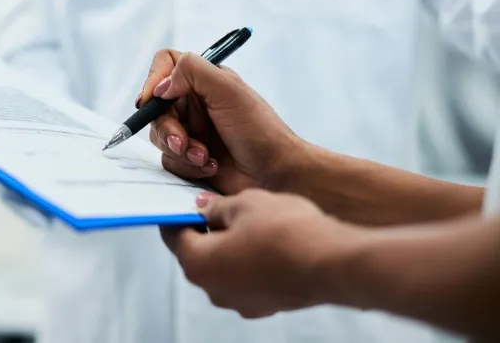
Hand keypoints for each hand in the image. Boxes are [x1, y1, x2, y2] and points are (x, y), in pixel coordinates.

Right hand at [139, 50, 305, 194]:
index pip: (166, 65)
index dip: (154, 80)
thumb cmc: (260, 130)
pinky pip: (170, 159)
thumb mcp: (228, 90)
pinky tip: (211, 166)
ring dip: (181, 149)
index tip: (152, 100)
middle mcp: (195, 103)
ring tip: (205, 156)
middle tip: (183, 141)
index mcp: (205, 80)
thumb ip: (192, 72)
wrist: (276, 174)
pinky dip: (189, 165)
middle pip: (156, 107)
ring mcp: (192, 130)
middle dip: (168, 127)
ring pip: (160, 136)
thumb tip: (160, 87)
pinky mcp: (190, 157)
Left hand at [161, 190, 354, 317]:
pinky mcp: (265, 305)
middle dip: (206, 230)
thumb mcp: (245, 203)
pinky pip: (246, 278)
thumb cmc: (286, 232)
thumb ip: (217, 207)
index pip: (175, 236)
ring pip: (224, 268)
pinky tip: (268, 240)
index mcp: (198, 264)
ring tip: (250, 220)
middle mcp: (214, 290)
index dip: (179, 215)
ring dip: (229, 246)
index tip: (185, 202)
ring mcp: (240, 302)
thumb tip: (204, 208)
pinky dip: (249, 260)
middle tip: (219, 206)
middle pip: (198, 254)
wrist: (333, 263)